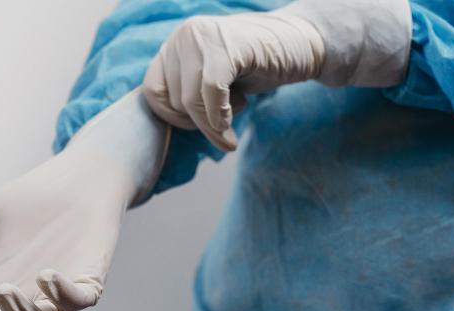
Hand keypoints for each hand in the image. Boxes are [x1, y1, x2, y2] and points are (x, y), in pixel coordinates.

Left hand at [143, 0, 410, 151]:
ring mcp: (205, 36)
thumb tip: (168, 130)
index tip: (199, 126)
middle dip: (199, 124)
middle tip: (225, 124)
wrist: (300, 45)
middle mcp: (184, 36)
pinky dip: (221, 115)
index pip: (152, 93)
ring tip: (232, 125)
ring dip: (212, 126)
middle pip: (174, 100)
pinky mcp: (228, 44)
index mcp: (175, 45)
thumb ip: (187, 96)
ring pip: (191, 99)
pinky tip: (233, 122)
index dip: (173, 118)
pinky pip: (212, 90)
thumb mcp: (211, 83)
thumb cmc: (255, 68)